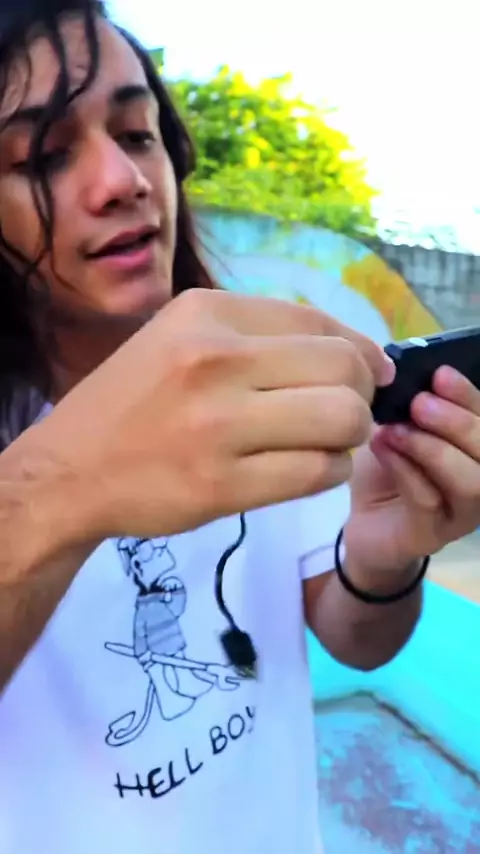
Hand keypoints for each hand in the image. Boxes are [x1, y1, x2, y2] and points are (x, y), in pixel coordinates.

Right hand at [26, 288, 392, 539]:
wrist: (68, 471)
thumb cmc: (132, 403)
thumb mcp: (179, 338)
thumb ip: (257, 336)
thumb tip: (354, 350)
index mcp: (205, 313)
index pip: (319, 322)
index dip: (362, 350)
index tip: (371, 372)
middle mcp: (214, 359)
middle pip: (343, 368)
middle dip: (362, 393)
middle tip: (347, 412)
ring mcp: (218, 424)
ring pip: (341, 419)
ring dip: (351, 435)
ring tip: (328, 442)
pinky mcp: (222, 484)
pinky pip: (317, 472)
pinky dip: (330, 471)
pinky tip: (308, 468)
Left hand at [346, 366, 479, 579]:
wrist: (364, 523)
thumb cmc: (389, 469)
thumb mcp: (400, 428)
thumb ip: (412, 405)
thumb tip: (405, 369)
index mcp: (476, 450)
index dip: (470, 397)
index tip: (440, 374)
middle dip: (457, 422)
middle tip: (419, 403)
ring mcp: (463, 513)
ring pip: (471, 482)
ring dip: (433, 449)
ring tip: (395, 430)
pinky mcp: (433, 534)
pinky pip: (429, 501)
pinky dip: (404, 469)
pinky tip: (381, 448)